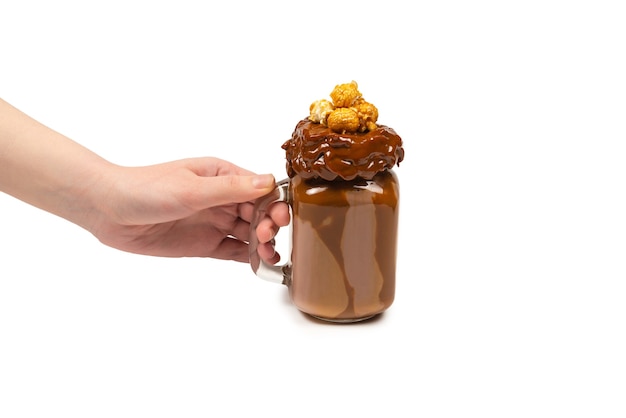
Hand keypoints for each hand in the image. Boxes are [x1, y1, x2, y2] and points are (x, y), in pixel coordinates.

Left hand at [88, 157, 289, 262]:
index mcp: (223, 175)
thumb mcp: (191, 188)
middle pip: (259, 213)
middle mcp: (222, 198)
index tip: (278, 219)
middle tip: (265, 237)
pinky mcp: (204, 244)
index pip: (260, 189)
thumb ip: (231, 188)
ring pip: (249, 234)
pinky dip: (248, 258)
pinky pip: (234, 251)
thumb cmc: (146, 189)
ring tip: (266, 254)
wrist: (109, 211)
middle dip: (269, 225)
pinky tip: (260, 263)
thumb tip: (268, 182)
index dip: (274, 204)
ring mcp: (214, 222)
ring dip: (262, 243)